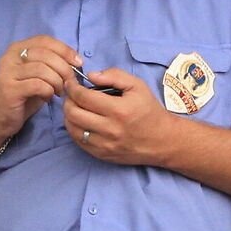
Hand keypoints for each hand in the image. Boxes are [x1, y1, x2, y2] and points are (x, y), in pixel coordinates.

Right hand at [0, 35, 79, 145]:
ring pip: (43, 69)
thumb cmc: (22, 96)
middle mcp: (10, 57)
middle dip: (64, 69)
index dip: (65, 50)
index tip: (78, 63)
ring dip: (57, 81)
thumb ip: (51, 65)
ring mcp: (7, 72)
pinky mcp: (9, 89)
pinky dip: (48, 91)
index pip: (45, 40)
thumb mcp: (37, 76)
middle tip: (69, 83)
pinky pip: (38, 85)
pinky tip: (47, 97)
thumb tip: (75, 61)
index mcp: (17, 48)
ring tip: (58, 92)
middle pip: (46, 54)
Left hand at [64, 67, 185, 167]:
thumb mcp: (137, 86)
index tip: (72, 82)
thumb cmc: (149, 111)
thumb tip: (91, 76)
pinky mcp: (102, 155)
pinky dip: (75, 129)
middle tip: (71, 94)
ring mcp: (105, 145)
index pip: (83, 97)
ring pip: (73, 129)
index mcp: (119, 110)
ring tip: (74, 107)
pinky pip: (79, 142)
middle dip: (68, 100)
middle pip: (73, 113)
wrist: (162, 141)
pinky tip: (80, 121)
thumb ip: (114, 76)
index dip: (73, 87)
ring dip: (68, 115)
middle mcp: (111, 129)